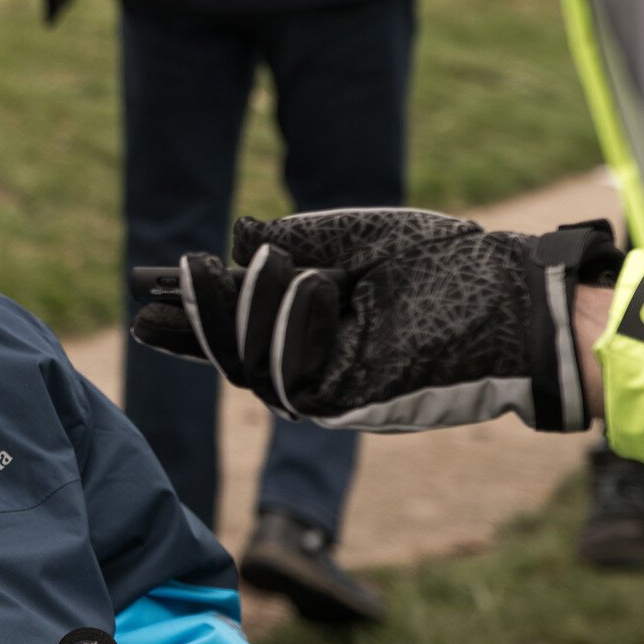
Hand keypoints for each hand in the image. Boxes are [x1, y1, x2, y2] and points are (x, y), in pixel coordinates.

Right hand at [130, 209, 620, 432]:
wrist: (502, 299)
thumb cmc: (437, 262)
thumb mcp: (346, 238)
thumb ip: (286, 242)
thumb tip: (233, 243)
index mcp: (305, 321)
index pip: (227, 319)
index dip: (185, 306)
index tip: (141, 287)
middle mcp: (305, 359)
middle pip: (222, 350)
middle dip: (187, 322)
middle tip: (154, 296)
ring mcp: (319, 386)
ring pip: (244, 363)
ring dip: (246, 309)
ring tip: (266, 263)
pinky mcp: (340, 405)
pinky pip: (287, 372)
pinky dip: (293, 322)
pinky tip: (313, 284)